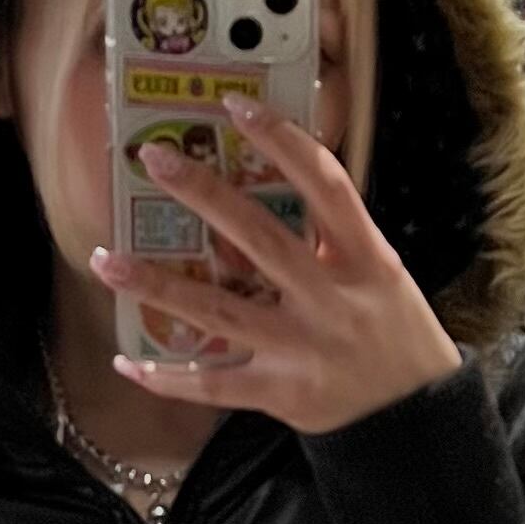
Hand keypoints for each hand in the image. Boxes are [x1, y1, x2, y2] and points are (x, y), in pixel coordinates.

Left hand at [90, 93, 461, 432]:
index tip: (237, 106)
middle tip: (153, 159)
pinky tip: (128, 361)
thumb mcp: (383, 276)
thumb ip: (336, 239)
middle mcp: (330, 300)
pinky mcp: (280, 393)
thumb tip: (272, 187)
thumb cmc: (395, 335)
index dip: (283, 141)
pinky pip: (214, 384)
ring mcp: (302, 348)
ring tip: (108, 261)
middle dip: (203, 194)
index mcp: (365, 260)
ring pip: (219, 311)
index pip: (325, 186)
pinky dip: (168, 377)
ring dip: (158, 285)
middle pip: (258, 238)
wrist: (416, 417)